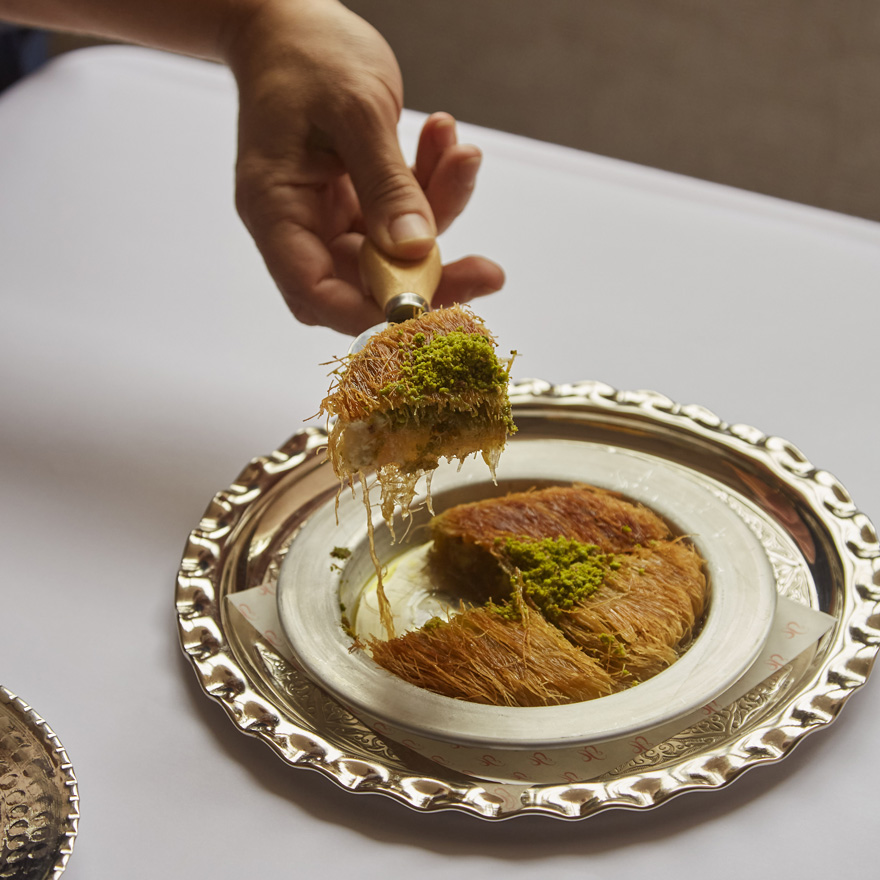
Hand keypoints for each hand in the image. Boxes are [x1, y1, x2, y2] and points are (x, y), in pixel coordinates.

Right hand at [225, 0, 503, 333]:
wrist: (293, 21)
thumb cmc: (306, 55)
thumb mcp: (355, 111)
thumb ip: (386, 183)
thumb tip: (414, 248)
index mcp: (276, 210)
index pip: (315, 292)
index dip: (368, 314)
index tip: (427, 313)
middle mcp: (300, 224)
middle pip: (362, 284)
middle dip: (428, 275)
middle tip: (487, 273)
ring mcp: (329, 215)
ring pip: (393, 250)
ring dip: (438, 213)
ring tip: (462, 158)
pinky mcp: (357, 201)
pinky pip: (403, 214)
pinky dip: (431, 185)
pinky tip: (445, 142)